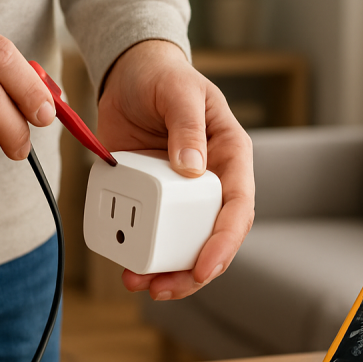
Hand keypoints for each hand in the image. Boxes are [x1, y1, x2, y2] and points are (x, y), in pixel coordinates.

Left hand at [98, 40, 254, 299]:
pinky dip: (140, 252)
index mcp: (230, 158)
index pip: (237, 209)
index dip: (224, 243)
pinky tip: (125, 265)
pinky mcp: (151, 198)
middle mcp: (208, 183)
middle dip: (190, 270)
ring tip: (138, 283)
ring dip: (164, 270)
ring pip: (182, 244)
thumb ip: (187, 126)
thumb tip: (192, 168)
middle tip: (163, 286)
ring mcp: (178, 194)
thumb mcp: (179, 93)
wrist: (130, 74)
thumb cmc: (165, 78)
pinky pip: (151, 232)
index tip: (204, 267)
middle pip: (210, 238)